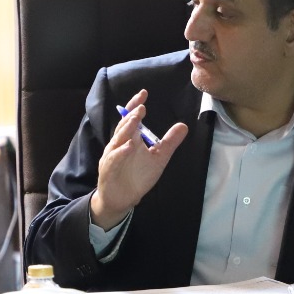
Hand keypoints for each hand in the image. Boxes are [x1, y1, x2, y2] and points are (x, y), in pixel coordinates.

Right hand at [90, 89, 187, 229]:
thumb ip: (169, 142)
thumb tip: (184, 125)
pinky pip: (114, 159)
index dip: (136, 106)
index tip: (144, 94)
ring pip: (117, 140)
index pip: (131, 119)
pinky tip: (129, 147)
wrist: (122, 198)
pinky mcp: (109, 170)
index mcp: (130, 139)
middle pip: (123, 126)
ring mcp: (112, 156)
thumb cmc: (137, 176)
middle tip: (141, 107)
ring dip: (126, 129)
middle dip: (132, 116)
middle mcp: (119, 144)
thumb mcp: (158, 158)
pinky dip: (121, 153)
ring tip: (136, 120)